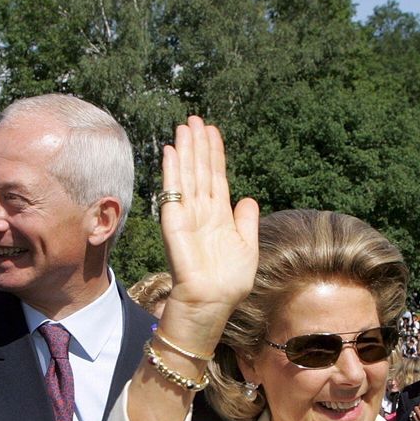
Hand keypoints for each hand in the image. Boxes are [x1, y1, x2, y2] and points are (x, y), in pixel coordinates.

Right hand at [158, 116, 258, 346]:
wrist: (212, 302)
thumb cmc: (229, 281)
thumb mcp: (248, 247)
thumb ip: (247, 222)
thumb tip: (249, 198)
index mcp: (220, 215)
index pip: (216, 177)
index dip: (215, 154)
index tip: (212, 131)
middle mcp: (202, 211)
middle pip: (200, 170)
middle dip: (198, 145)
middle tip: (195, 118)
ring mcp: (187, 215)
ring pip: (187, 175)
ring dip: (185, 150)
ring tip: (184, 126)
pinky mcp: (174, 223)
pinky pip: (172, 193)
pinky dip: (171, 171)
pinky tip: (171, 151)